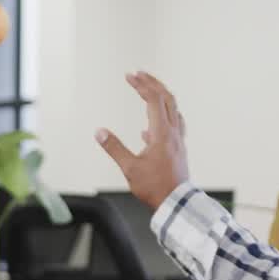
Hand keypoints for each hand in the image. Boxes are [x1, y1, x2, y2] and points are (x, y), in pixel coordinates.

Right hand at [95, 72, 189, 210]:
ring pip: (174, 110)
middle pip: (168, 99)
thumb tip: (100, 132)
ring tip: (148, 92)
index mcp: (162, 133)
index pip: (153, 100)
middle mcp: (173, 133)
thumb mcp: (130, 168)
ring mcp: (178, 141)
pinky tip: (147, 130)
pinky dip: (162, 118)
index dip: (141, 85)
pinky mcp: (178, 150)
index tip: (130, 76)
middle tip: (139, 75)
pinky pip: (173, 126)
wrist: (176, 204)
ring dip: (161, 97)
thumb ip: (114, 148)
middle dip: (153, 84)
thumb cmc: (155, 188)